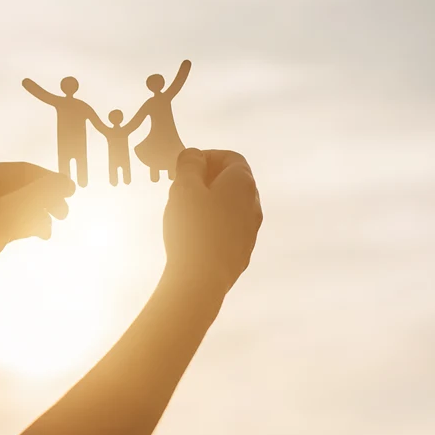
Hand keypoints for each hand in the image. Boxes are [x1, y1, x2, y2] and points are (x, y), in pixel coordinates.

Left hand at [0, 162, 75, 310]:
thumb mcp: (7, 213)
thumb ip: (37, 195)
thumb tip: (64, 182)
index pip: (21, 170)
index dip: (47, 179)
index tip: (71, 191)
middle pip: (23, 187)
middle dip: (45, 198)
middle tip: (63, 213)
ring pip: (21, 206)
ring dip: (39, 213)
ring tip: (49, 229)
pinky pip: (15, 222)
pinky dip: (30, 225)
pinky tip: (41, 234)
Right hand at [162, 148, 262, 295]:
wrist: (201, 279)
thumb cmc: (192, 228)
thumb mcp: (184, 187)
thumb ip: (189, 165)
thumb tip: (195, 155)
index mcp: (242, 183)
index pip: (231, 158)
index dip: (207, 156)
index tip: (186, 166)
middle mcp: (253, 204)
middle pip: (233, 181)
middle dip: (207, 178)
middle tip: (181, 186)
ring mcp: (250, 229)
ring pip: (230, 205)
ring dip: (209, 201)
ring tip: (184, 210)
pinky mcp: (242, 249)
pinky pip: (228, 227)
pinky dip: (213, 222)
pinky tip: (192, 233)